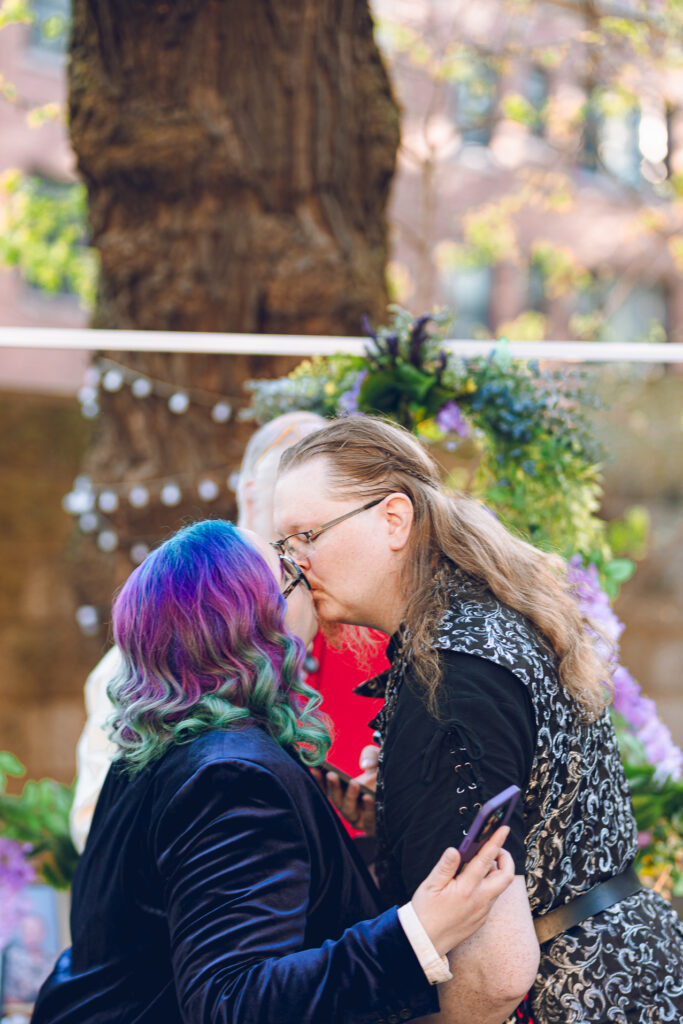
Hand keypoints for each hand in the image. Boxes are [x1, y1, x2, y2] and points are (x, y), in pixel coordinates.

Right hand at [316, 746, 379, 833]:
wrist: (403, 796)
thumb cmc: (383, 776)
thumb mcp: (377, 759)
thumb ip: (370, 754)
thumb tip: (365, 764)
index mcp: (343, 792)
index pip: (326, 787)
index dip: (318, 778)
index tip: (314, 767)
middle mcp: (347, 807)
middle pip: (334, 800)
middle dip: (332, 787)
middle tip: (332, 775)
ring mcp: (358, 819)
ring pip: (347, 812)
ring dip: (349, 798)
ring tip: (354, 784)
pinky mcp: (371, 827)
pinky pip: (367, 821)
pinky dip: (368, 810)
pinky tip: (369, 797)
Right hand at [411, 826, 514, 956]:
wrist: (425, 942)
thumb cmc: (425, 913)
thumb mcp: (430, 886)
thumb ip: (445, 866)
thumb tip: (455, 850)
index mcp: (466, 889)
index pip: (486, 860)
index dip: (495, 842)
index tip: (503, 829)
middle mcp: (479, 900)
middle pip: (505, 876)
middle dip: (506, 859)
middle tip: (496, 849)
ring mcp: (482, 911)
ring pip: (500, 888)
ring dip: (497, 873)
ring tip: (481, 863)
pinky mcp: (481, 920)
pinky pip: (492, 899)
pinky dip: (489, 886)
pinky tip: (474, 883)